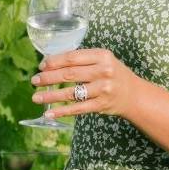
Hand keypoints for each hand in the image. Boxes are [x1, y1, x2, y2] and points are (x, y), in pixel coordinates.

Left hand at [32, 49, 147, 118]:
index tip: (41, 65)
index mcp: (102, 56)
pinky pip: (78, 109)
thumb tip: (50, 63)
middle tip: (34, 81)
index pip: (73, 57)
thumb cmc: (113, 74)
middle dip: (48, 78)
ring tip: (36, 97)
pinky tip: (49, 113)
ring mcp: (103, 89)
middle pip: (70, 74)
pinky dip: (62, 111)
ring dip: (51, 96)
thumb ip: (82, 60)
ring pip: (71, 93)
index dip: (54, 61)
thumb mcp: (103, 60)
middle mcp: (104, 71)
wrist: (134, 94)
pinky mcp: (101, 105)